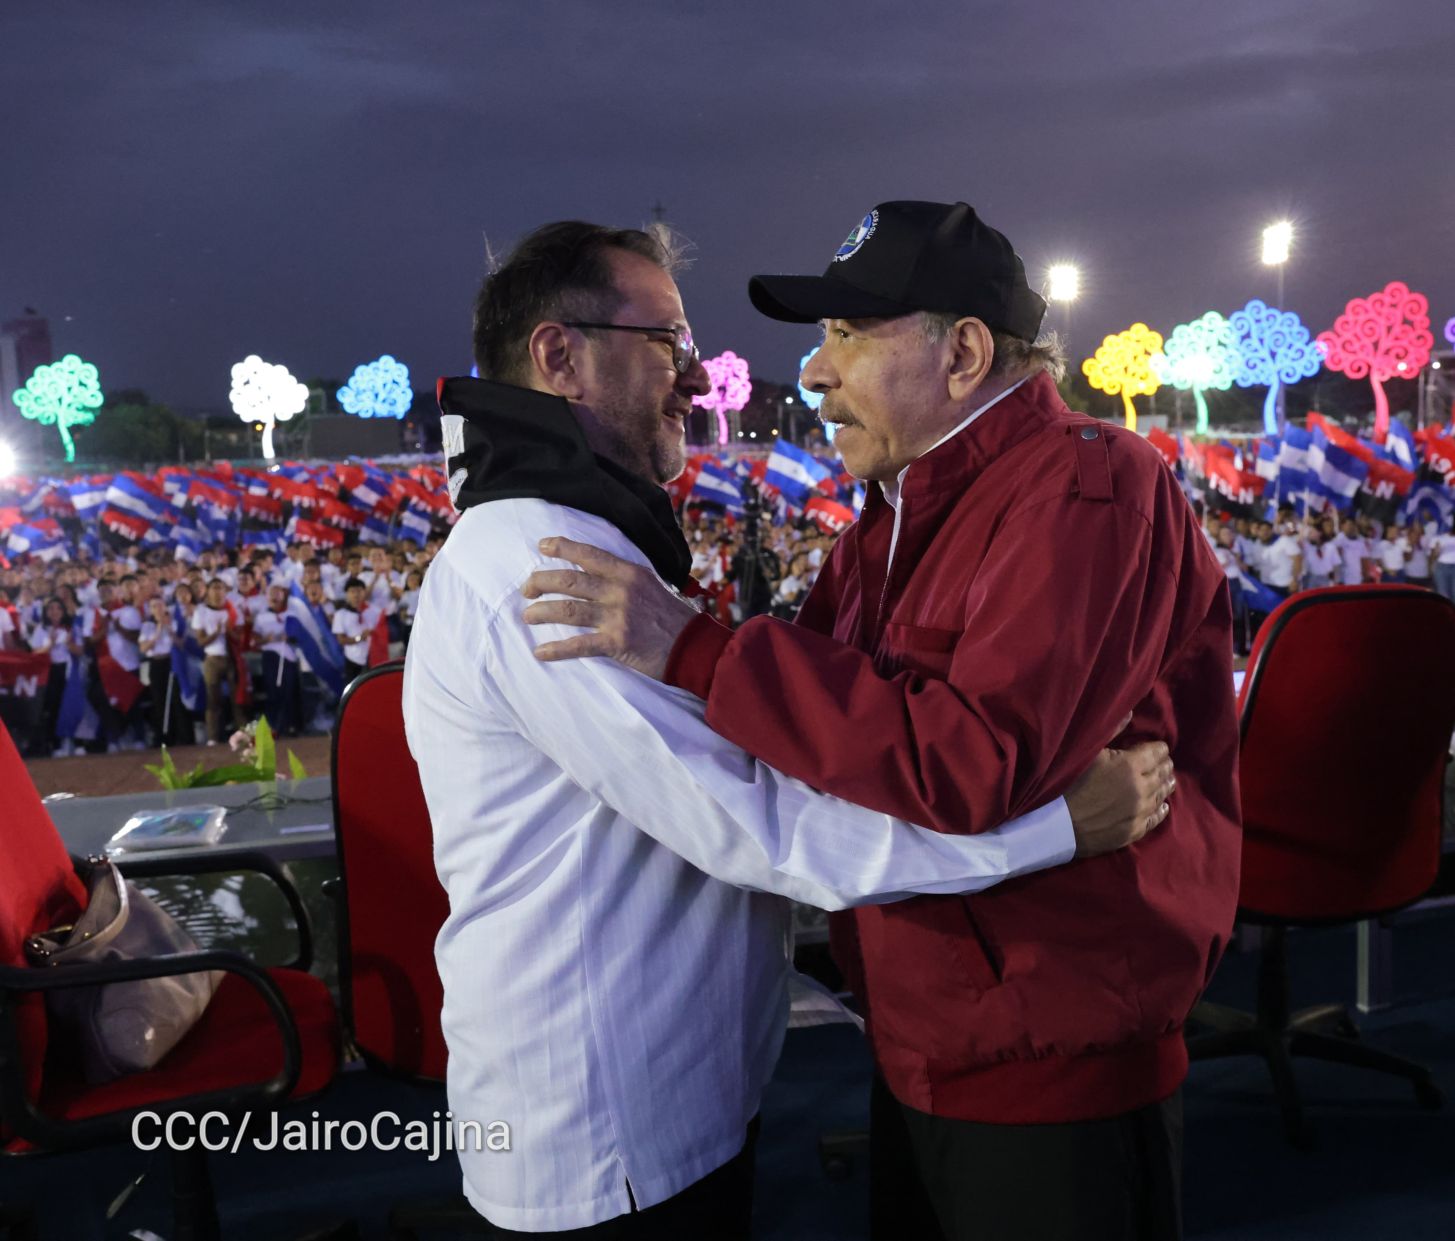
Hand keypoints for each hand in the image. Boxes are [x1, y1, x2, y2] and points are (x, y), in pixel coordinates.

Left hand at [522, 537, 698, 680]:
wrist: (695, 646)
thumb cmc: (674, 617)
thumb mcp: (652, 585)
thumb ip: (626, 579)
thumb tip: (598, 576)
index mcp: (629, 572)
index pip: (590, 554)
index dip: (562, 547)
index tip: (542, 546)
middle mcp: (620, 590)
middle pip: (570, 581)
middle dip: (541, 582)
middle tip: (527, 589)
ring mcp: (618, 616)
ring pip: (568, 610)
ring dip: (542, 612)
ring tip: (528, 616)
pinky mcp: (617, 643)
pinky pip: (579, 645)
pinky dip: (556, 649)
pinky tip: (540, 652)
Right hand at [1065, 726, 1174, 858]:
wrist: (1056, 823)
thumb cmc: (1067, 782)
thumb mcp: (1086, 750)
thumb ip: (1111, 731)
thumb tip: (1129, 713)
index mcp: (1130, 764)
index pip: (1157, 752)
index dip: (1158, 748)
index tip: (1158, 747)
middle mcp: (1141, 787)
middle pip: (1163, 773)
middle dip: (1164, 765)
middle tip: (1164, 763)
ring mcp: (1139, 811)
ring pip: (1162, 795)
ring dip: (1165, 785)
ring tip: (1168, 781)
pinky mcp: (1134, 831)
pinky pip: (1155, 818)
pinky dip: (1161, 810)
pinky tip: (1163, 806)